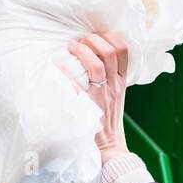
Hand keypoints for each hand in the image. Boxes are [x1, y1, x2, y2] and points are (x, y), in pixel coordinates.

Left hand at [60, 31, 130, 163]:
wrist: (110, 146)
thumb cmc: (109, 118)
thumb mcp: (116, 94)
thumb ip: (110, 76)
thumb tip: (94, 56)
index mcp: (122, 82)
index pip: (124, 50)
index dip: (110, 37)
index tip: (98, 36)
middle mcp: (115, 86)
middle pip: (110, 52)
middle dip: (93, 40)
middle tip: (81, 42)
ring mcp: (102, 96)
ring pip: (97, 64)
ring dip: (82, 51)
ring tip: (72, 47)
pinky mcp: (89, 107)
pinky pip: (77, 85)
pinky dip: (66, 72)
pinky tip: (59, 66)